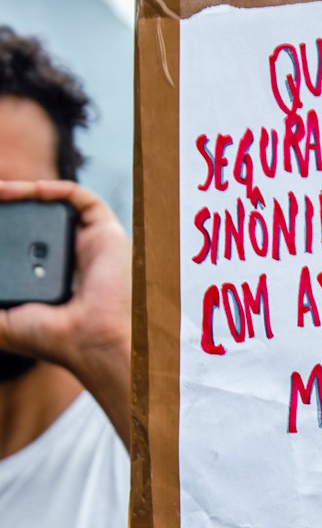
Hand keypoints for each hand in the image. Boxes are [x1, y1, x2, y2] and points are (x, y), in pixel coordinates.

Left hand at [0, 180, 130, 443]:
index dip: (1, 230)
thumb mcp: (2, 321)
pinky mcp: (106, 233)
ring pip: (56, 206)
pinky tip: (29, 191)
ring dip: (25, 192)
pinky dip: (56, 189)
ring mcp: (88, 244)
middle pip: (36, 221)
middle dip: (9, 208)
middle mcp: (69, 257)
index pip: (21, 243)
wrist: (93, 338)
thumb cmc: (55, 338)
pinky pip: (81, 199)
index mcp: (48, 276)